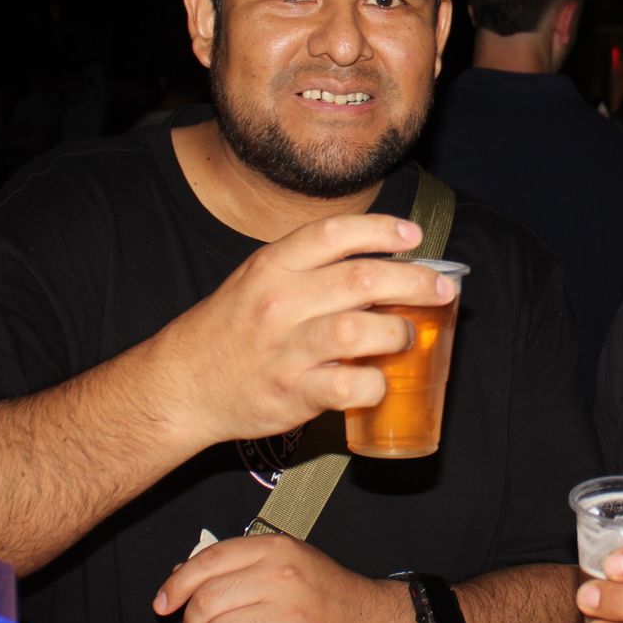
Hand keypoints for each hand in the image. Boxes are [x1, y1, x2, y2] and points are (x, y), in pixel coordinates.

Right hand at [149, 213, 457, 446]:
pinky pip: (350, 387)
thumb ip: (309, 271)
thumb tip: (382, 267)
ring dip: (396, 331)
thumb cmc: (231, 330)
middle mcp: (279, 302)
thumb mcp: (258, 281)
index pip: (333, 233)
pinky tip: (378, 381)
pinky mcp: (292, 393)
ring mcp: (286, 349)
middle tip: (441, 289)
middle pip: (362, 279)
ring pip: (359, 330)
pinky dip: (375, 384)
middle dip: (413, 281)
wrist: (181, 385)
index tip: (413, 234)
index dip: (381, 229)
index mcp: (271, 266)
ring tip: (406, 336)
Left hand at [154, 534, 415, 622]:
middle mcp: (283, 579)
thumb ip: (234, 563)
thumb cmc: (320, 591)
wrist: (369, 622)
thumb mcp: (284, 559)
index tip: (163, 603)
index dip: (177, 584)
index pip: (209, 561)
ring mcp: (290, 620)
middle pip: (206, 603)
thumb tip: (177, 578)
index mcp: (277, 549)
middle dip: (195, 622)